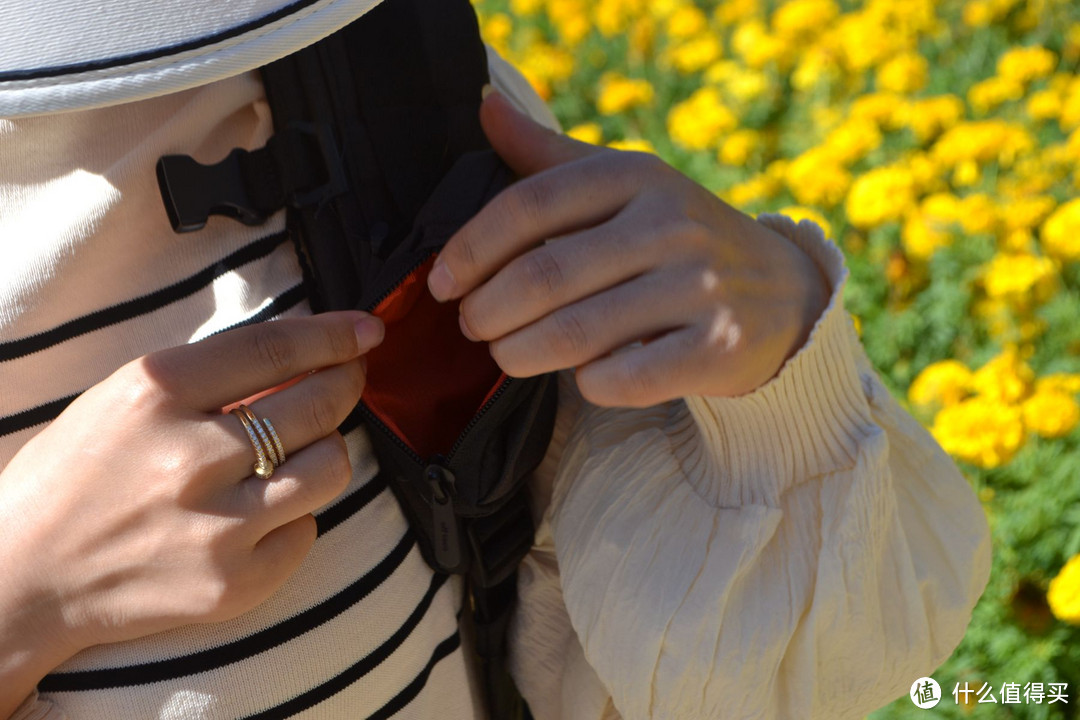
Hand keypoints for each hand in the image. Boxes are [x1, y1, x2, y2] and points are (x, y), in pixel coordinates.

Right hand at [0, 312, 382, 713]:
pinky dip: (295, 516)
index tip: (365, 331)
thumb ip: (209, 378)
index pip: (275, 348)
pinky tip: (259, 514)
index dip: (334, 336)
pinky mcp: (233, 582)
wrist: (21, 578)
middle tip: (346, 379)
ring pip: (331, 468)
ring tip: (297, 452)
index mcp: (155, 394)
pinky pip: (308, 530)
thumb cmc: (73, 478)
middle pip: (317, 405)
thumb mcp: (123, 399)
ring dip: (326, 451)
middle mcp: (190, 458)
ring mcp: (216, 526)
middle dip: (346, 384)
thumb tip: (301, 357)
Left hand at [428, 89, 829, 407]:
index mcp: (637, 176)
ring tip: (505, 355)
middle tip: (472, 326)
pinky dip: (588, 384)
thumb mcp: (626, 186)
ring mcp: (699, 287)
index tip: (442, 282)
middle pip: (544, 275)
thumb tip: (485, 106)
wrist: (784, 292)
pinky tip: (583, 377)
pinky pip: (625, 379)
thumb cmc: (681, 237)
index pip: (530, 205)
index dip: (471, 248)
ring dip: (521, 353)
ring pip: (576, 334)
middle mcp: (670, 224)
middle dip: (488, 310)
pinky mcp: (718, 347)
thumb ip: (551, 156)